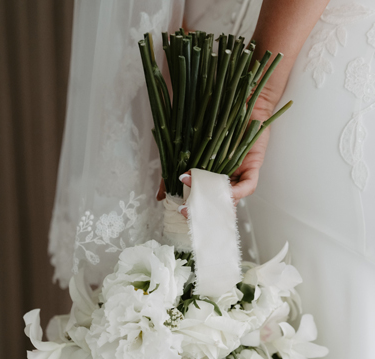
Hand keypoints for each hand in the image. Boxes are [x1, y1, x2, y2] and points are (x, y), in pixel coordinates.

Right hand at [157, 98, 275, 217]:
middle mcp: (220, 172)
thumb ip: (170, 166)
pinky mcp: (252, 163)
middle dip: (201, 209)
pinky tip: (223, 192)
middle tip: (186, 210)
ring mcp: (237, 170)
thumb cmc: (205, 112)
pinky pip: (248, 185)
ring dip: (216, 203)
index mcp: (204, 169)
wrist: (231, 93)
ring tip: (201, 201)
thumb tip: (160, 193)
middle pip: (214, 199)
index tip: (176, 208)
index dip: (188, 204)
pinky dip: (237, 192)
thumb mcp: (181, 142)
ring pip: (231, 196)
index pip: (197, 193)